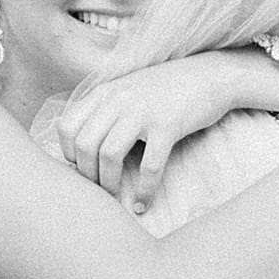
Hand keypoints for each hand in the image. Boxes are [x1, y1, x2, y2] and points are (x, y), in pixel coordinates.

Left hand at [46, 56, 238, 206]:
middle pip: (84, 144)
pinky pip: (149, 166)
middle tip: (97, 188)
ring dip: (108, 183)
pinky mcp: (168, 126)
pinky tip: (143, 203)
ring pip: (109, 155)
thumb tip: (86, 144)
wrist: (212, 75)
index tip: (81, 168)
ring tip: (115, 197)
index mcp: (105, 92)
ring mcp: (143, 112)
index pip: (67, 126)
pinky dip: (144, 190)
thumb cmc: (170, 88)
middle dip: (86, 174)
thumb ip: (106, 108)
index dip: (68, 154)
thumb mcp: (129, 89)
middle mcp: (119, 100)